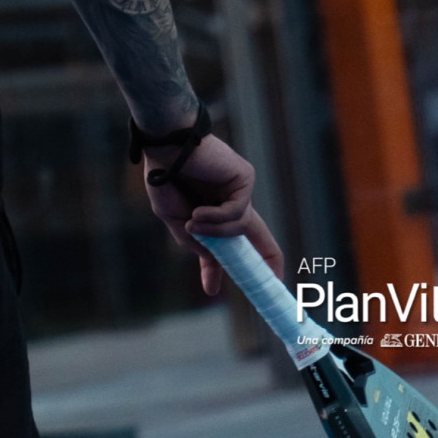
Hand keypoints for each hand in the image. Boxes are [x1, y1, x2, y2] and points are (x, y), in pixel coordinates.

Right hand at [143, 132, 283, 295]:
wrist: (164, 146)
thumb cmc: (163, 176)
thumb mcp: (174, 218)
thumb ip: (195, 241)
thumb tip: (212, 264)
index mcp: (215, 211)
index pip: (233, 244)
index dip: (233, 268)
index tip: (225, 291)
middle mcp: (232, 203)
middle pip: (260, 239)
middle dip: (267, 263)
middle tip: (274, 284)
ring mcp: (240, 191)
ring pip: (238, 229)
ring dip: (214, 232)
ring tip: (192, 220)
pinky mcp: (244, 179)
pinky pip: (237, 212)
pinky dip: (216, 217)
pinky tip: (198, 212)